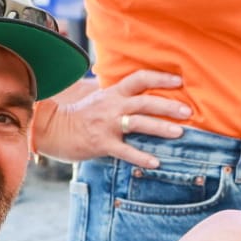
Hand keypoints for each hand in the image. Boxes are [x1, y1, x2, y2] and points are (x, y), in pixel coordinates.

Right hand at [33, 70, 191, 167]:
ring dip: (159, 127)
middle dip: (167, 105)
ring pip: (137, 123)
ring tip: (179, 132)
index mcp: (114, 93)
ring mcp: (107, 125)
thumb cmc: (82, 116)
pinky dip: (141, 157)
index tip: (180, 80)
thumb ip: (122, 96)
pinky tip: (156, 162)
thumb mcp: (101, 99)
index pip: (139, 79)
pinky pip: (125, 151)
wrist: (52, 129)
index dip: (160, 78)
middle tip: (188, 110)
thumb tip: (145, 92)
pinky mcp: (102, 144)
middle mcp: (112, 106)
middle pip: (144, 101)